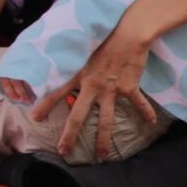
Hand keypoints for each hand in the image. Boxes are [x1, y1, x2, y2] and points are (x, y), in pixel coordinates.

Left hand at [32, 19, 156, 158]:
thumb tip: (61, 62)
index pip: (57, 92)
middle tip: (64, 150)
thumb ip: (74, 59)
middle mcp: (93, 86)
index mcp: (79, 75)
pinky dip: (146, 112)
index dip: (45, 105)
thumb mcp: (83, 47)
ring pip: (106, 119)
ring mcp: (112, 89)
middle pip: (78, 115)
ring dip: (103, 138)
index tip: (35, 118)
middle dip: (70, 135)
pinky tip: (152, 122)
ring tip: (102, 154)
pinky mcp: (129, 87)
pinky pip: (138, 103)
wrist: (128, 33)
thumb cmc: (104, 35)